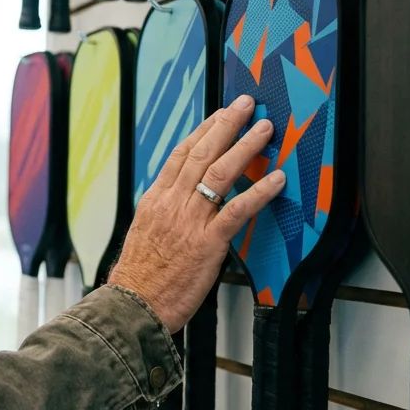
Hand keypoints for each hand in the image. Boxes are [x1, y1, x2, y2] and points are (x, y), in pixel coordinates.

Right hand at [107, 95, 285, 331]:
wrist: (133, 304)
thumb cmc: (139, 278)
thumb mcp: (144, 235)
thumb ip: (164, 214)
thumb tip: (179, 203)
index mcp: (155, 200)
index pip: (180, 155)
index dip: (203, 131)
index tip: (219, 114)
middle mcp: (171, 204)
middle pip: (200, 154)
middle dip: (226, 125)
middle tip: (246, 105)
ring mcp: (189, 221)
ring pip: (219, 174)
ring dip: (245, 148)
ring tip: (265, 130)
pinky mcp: (207, 243)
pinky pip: (236, 211)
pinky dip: (258, 192)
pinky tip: (277, 179)